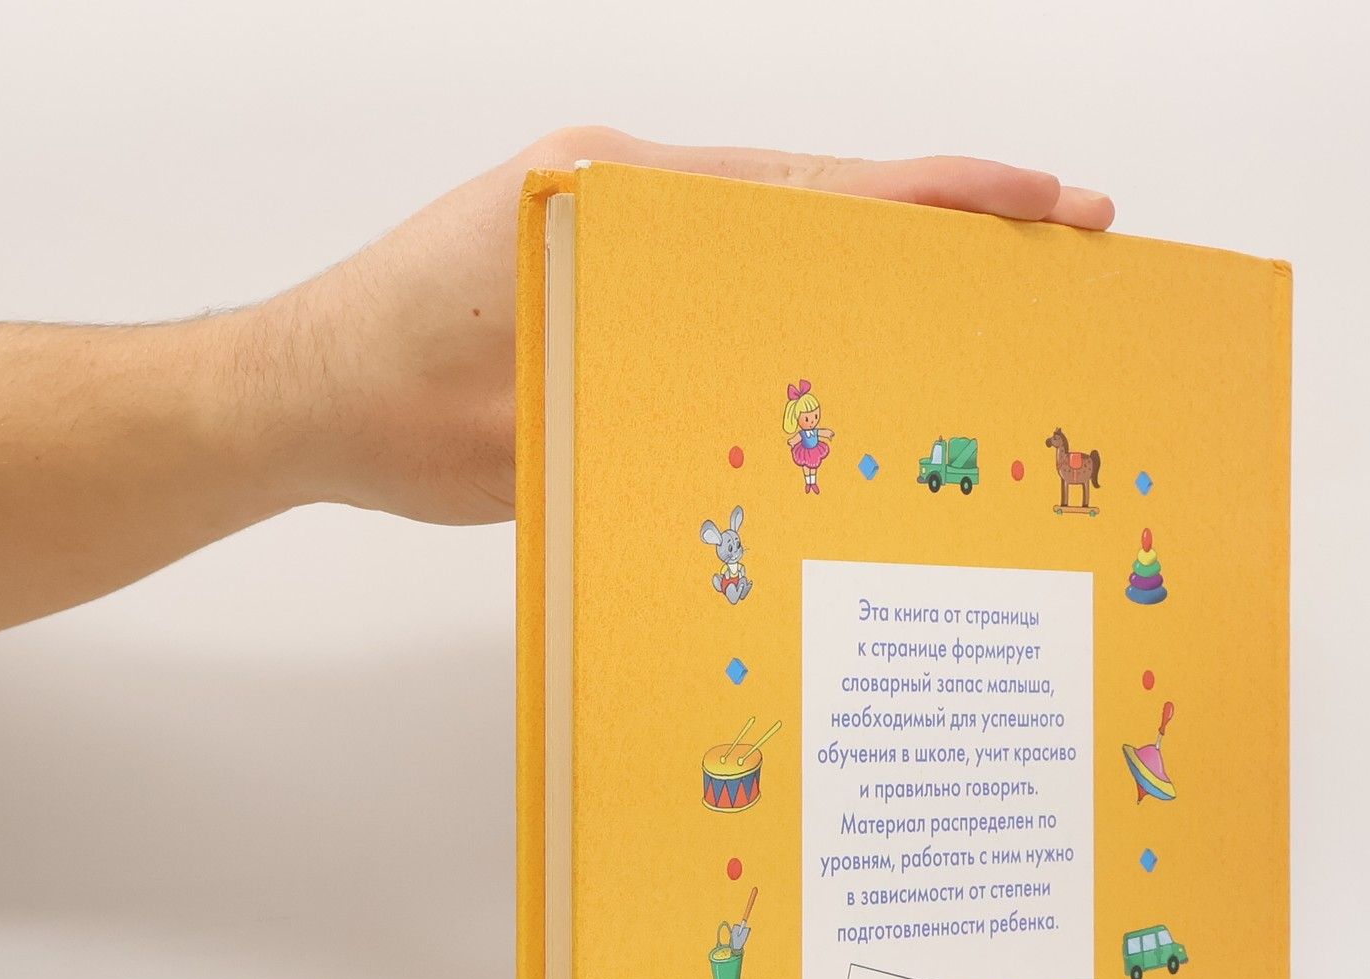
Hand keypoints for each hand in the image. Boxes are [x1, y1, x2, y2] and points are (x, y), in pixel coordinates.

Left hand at [245, 127, 1114, 526]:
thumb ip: (647, 378)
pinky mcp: (614, 291)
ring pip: (788, 241)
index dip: (938, 202)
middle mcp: (635, 198)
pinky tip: (866, 358)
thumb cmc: (393, 395)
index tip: (1040, 205)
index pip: (813, 188)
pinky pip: (735, 292)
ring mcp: (625, 236)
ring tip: (993, 305)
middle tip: (1063, 240)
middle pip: (822, 199)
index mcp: (625, 197)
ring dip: (887, 269)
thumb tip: (776, 399)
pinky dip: (808, 311)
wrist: (306, 398)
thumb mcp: (532, 398)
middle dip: (946, 223)